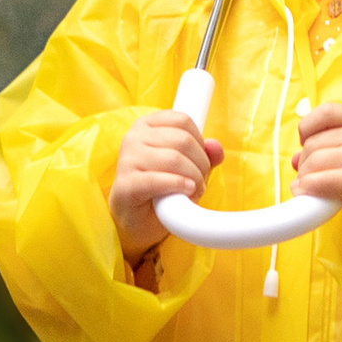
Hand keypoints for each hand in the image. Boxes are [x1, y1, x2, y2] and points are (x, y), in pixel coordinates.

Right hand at [111, 109, 222, 259]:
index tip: (200, 159)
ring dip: (193, 177)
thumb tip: (216, 147)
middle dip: (201, 162)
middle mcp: (133, 138)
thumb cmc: (161, 190)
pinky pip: (158, 180)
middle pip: (182, 140)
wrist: (138, 221)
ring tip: (194, 189)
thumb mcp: (186, 168)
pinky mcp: (126, 185)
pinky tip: (187, 190)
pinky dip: (178, 185)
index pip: (182, 120)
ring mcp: (127, 160)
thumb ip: (203, 155)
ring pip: (174, 159)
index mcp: (146, 126)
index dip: (200, 141)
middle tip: (200, 180)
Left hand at [291, 102, 341, 246]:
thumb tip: (294, 158)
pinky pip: (321, 180)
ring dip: (304, 178)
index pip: (326, 112)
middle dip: (303, 163)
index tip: (304, 143)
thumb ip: (326, 151)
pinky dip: (308, 188)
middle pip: (313, 142)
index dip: (307, 127)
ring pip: (314, 161)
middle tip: (308, 178)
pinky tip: (306, 194)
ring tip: (308, 188)